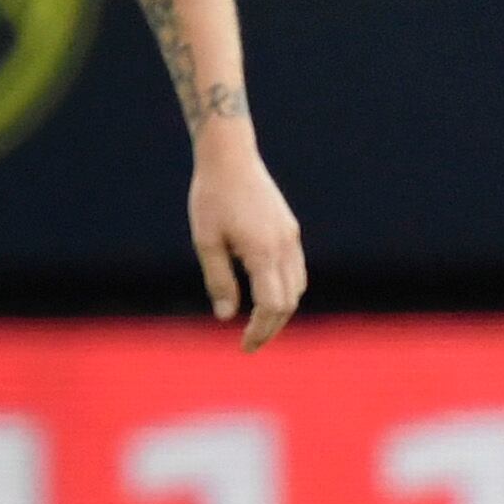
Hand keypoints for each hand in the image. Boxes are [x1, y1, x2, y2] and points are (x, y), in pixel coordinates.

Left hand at [189, 132, 306, 348]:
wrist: (229, 156)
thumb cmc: (211, 197)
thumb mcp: (206, 241)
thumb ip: (218, 281)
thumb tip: (226, 317)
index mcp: (263, 251)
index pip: (271, 305)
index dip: (260, 330)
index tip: (244, 346)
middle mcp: (284, 246)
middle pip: (288, 302)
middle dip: (271, 327)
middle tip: (249, 343)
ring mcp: (290, 237)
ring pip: (297, 287)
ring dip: (280, 310)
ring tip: (257, 324)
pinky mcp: (289, 229)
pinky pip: (296, 270)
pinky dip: (285, 290)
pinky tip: (266, 295)